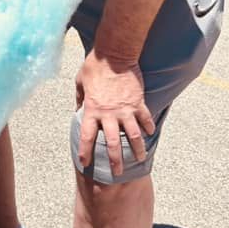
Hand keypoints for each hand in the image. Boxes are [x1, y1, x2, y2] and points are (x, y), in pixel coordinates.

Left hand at [75, 50, 155, 176]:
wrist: (114, 54)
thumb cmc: (93, 66)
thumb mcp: (80, 82)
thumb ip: (80, 99)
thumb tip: (78, 109)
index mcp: (91, 110)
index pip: (86, 137)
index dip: (85, 152)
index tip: (85, 164)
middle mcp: (108, 114)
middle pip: (111, 144)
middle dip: (115, 161)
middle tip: (117, 173)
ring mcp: (125, 110)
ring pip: (133, 136)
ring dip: (137, 149)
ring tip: (140, 159)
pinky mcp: (138, 103)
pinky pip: (145, 119)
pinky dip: (148, 127)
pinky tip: (150, 134)